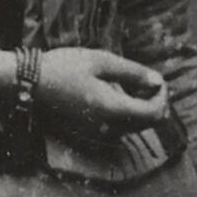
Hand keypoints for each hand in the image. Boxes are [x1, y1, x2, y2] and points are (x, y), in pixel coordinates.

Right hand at [36, 48, 168, 149]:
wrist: (33, 84)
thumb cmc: (66, 68)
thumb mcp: (102, 62)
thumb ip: (133, 73)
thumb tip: (158, 82)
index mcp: (113, 109)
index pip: (154, 114)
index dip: (162, 98)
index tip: (157, 81)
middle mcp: (109, 128)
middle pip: (148, 123)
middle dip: (154, 102)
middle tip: (145, 81)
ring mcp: (100, 134)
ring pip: (135, 126)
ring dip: (140, 108)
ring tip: (128, 85)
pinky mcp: (93, 134)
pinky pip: (120, 128)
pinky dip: (125, 113)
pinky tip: (114, 94)